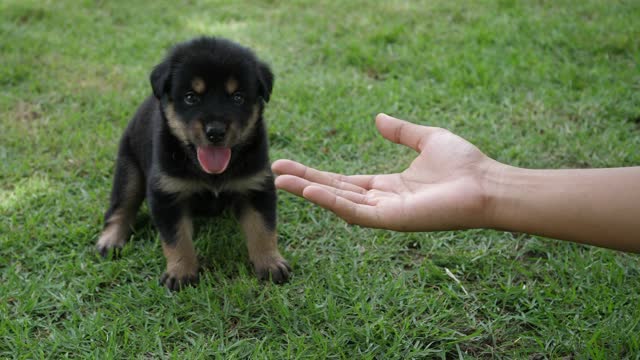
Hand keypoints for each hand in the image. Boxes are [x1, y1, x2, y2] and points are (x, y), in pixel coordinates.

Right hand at [272, 114, 498, 230]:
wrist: (488, 183)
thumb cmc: (464, 164)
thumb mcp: (426, 138)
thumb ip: (401, 131)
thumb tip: (377, 119)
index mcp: (387, 185)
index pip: (344, 181)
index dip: (317, 174)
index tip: (292, 164)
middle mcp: (381, 201)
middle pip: (334, 191)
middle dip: (304, 181)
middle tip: (275, 169)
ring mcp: (384, 212)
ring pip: (338, 202)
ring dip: (309, 191)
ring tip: (281, 179)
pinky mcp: (390, 219)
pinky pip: (354, 211)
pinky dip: (330, 201)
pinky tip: (309, 190)